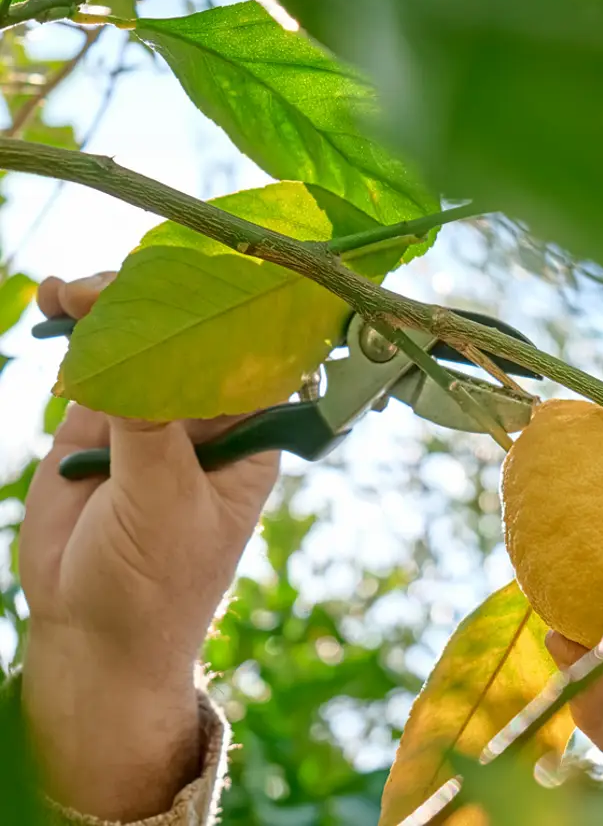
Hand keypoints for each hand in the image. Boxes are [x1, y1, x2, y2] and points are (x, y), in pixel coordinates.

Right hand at [20, 274, 278, 820]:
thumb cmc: (154, 585)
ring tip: (70, 294)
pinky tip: (55, 304)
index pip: (254, 352)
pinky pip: (94, 360)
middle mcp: (206, 415)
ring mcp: (151, 411)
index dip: (231, 305)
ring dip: (109, 304)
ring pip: (140, 337)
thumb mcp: (163, 506)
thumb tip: (131, 349)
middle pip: (192, 332)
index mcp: (248, 435)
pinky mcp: (100, 419)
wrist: (91, 633)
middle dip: (156, 298)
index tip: (198, 263)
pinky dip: (75, 329)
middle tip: (109, 285)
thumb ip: (149, 431)